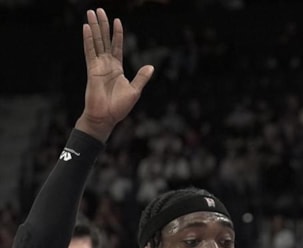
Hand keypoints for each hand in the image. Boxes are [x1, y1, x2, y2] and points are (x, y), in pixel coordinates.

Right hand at [76, 8, 153, 141]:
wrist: (106, 117)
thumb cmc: (119, 107)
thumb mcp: (135, 91)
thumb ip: (141, 78)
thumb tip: (151, 67)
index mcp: (117, 68)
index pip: (117, 46)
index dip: (117, 33)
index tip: (117, 20)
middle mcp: (106, 64)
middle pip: (104, 40)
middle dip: (102, 25)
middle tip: (99, 10)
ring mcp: (98, 66)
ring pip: (96, 42)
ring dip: (94, 27)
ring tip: (91, 12)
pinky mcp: (91, 70)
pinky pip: (89, 51)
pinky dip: (88, 39)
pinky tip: (86, 28)